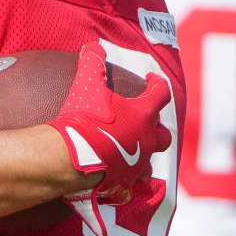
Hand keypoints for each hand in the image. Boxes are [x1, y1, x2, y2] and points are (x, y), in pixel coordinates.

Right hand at [47, 42, 171, 235]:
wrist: (71, 158)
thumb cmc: (84, 118)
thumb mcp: (87, 83)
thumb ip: (92, 62)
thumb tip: (92, 46)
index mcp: (143, 114)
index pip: (160, 94)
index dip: (157, 84)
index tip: (151, 80)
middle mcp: (146, 141)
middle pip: (164, 135)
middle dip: (158, 129)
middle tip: (146, 123)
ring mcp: (136, 166)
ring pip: (149, 164)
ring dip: (143, 157)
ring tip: (132, 154)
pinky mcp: (121, 185)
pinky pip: (127, 189)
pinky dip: (123, 186)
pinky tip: (115, 185)